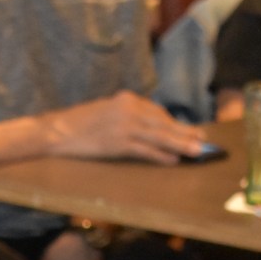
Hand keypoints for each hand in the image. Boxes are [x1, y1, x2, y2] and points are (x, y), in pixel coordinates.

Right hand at [44, 91, 204, 163]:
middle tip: (204, 141)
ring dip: (181, 144)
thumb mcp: (105, 111)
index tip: (189, 130)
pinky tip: (173, 160)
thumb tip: (145, 127)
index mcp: (126, 99)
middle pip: (163, 122)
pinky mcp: (117, 143)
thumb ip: (125, 115)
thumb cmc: (77, 124)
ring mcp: (124, 126)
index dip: (175, 123)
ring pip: (159, 136)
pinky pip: (145, 150)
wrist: (56, 130)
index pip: (157, 112)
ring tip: (197, 152)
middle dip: (185, 132)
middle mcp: (129, 109)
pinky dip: (161, 155)